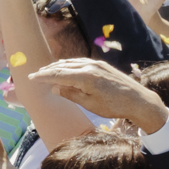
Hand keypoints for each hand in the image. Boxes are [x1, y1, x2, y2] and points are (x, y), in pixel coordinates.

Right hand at [28, 57, 168, 130]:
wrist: (138, 100)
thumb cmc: (113, 106)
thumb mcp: (89, 104)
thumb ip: (70, 94)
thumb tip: (54, 87)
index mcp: (84, 77)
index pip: (58, 75)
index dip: (43, 76)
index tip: (31, 78)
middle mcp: (89, 66)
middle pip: (63, 66)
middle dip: (48, 70)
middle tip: (35, 74)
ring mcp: (96, 64)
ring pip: (72, 62)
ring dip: (58, 66)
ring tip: (47, 70)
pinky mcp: (102, 65)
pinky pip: (81, 62)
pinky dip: (70, 64)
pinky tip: (66, 67)